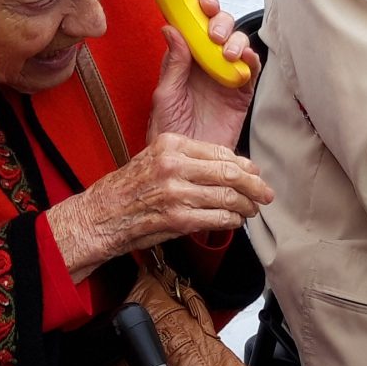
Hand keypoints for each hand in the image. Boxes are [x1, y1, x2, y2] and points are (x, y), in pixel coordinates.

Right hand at [49, 132, 274, 278]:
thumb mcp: (155, 158)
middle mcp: (174, 165)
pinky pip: (217, 218)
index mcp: (170, 144)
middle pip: (230, 173)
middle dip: (254, 185)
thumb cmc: (129, 188)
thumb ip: (189, 158)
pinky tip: (235, 221)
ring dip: (246, 206)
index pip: (220, 151)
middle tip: (265, 193)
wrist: (101, 215)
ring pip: (227, 197)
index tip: (255, 172)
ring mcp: (176, 193)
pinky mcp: (177, 219)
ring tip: (252, 209)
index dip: (244, 164)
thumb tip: (230, 165)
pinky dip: (231, 221)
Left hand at [146, 0, 257, 150]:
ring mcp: (226, 76)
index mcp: (185, 60)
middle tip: (214, 35)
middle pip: (220, 29)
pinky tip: (243, 60)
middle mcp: (207, 64)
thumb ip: (173, 64)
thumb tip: (171, 28)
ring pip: (238, 44)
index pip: (195, 26)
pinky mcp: (242, 93)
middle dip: (220, 23)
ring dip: (236, 40)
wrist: (189, 163)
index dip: (200, 10)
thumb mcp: (165, 95)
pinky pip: (252, 70)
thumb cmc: (171, 132)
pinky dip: (252, 60)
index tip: (201, 4)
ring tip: (227, 53)